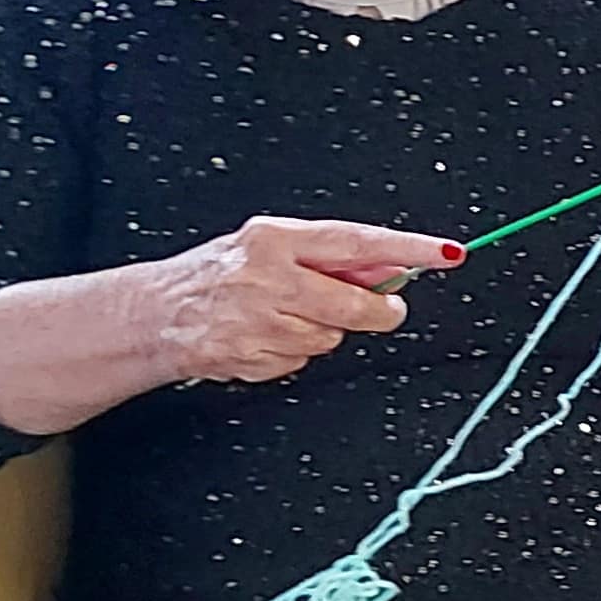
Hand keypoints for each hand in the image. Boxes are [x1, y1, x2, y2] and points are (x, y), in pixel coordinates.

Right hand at [0, 215, 457, 435]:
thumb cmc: (217, 275)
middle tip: (383, 310)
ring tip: (283, 317)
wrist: (152, 314)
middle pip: (354, 304)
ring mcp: (256, 321)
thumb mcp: (268, 248)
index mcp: (273, 239)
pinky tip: (263, 339)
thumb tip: (393, 266)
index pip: (357, 241)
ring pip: (330, 337)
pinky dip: (292, 354)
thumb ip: (328, 256)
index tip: (448, 253)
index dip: (408, 248)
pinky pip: (301, 361)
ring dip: (322, 332)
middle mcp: (265, 277)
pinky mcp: (249, 356)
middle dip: (377, 312)